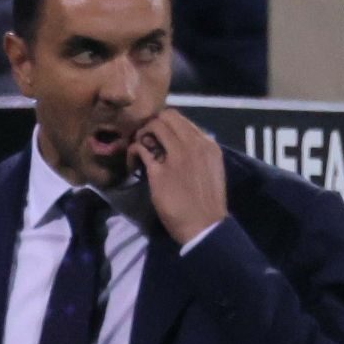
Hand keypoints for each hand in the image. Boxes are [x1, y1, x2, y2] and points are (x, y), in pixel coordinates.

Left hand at [127, 108, 226, 245]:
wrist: (204, 227)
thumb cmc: (207, 202)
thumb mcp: (211, 168)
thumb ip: (199, 153)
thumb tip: (181, 143)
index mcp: (207, 144)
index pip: (181, 119)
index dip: (165, 124)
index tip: (158, 136)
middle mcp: (193, 144)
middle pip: (165, 117)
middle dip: (151, 124)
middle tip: (145, 140)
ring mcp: (175, 156)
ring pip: (152, 126)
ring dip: (141, 135)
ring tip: (139, 151)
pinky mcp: (159, 172)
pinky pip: (139, 148)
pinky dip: (132, 152)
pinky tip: (132, 165)